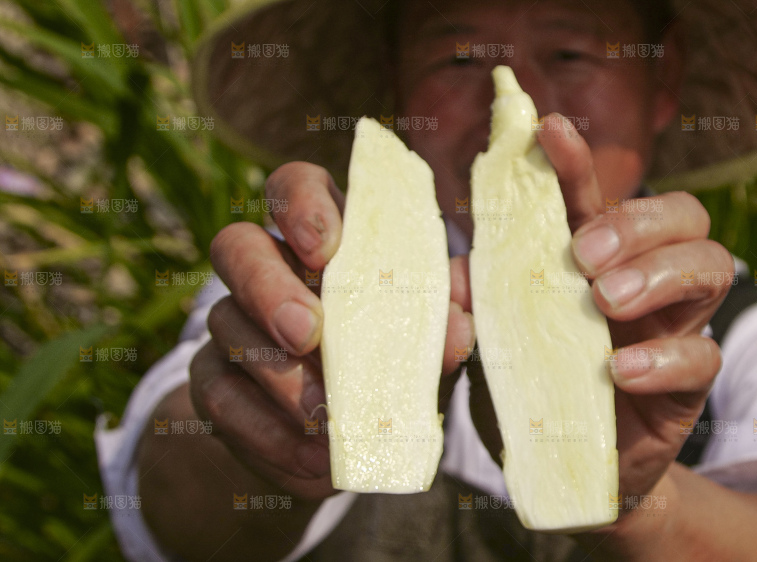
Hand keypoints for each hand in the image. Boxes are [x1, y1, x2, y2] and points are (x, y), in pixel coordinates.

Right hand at [190, 162, 474, 500]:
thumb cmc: (393, 361)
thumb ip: (444, 316)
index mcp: (323, 239)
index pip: (294, 187)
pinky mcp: (214, 383)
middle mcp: (267, 269)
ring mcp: (233, 324)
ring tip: (326, 416)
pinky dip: (267, 431)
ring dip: (278, 375)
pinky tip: (310, 455)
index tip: (324, 248)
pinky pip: (219, 397)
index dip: (301, 206)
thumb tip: (463, 313)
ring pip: (226, 325)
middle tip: (308, 332)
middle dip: (268, 287)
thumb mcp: (425, 337)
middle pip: (236, 246)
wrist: (341, 438)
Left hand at [466, 114, 730, 522]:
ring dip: (660, 272)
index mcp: (594, 263)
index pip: (596, 198)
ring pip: (713, 267)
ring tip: (606, 300)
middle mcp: (644, 284)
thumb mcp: (489, 349)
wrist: (566, 475)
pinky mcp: (689, 387)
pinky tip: (618, 372)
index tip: (549, 130)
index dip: (577, 161)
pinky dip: (663, 359)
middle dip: (637, 221)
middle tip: (583, 254)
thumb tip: (455, 280)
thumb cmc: (529, 395)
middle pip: (684, 215)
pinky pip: (704, 356)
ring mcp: (673, 331)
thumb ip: (472, 311)